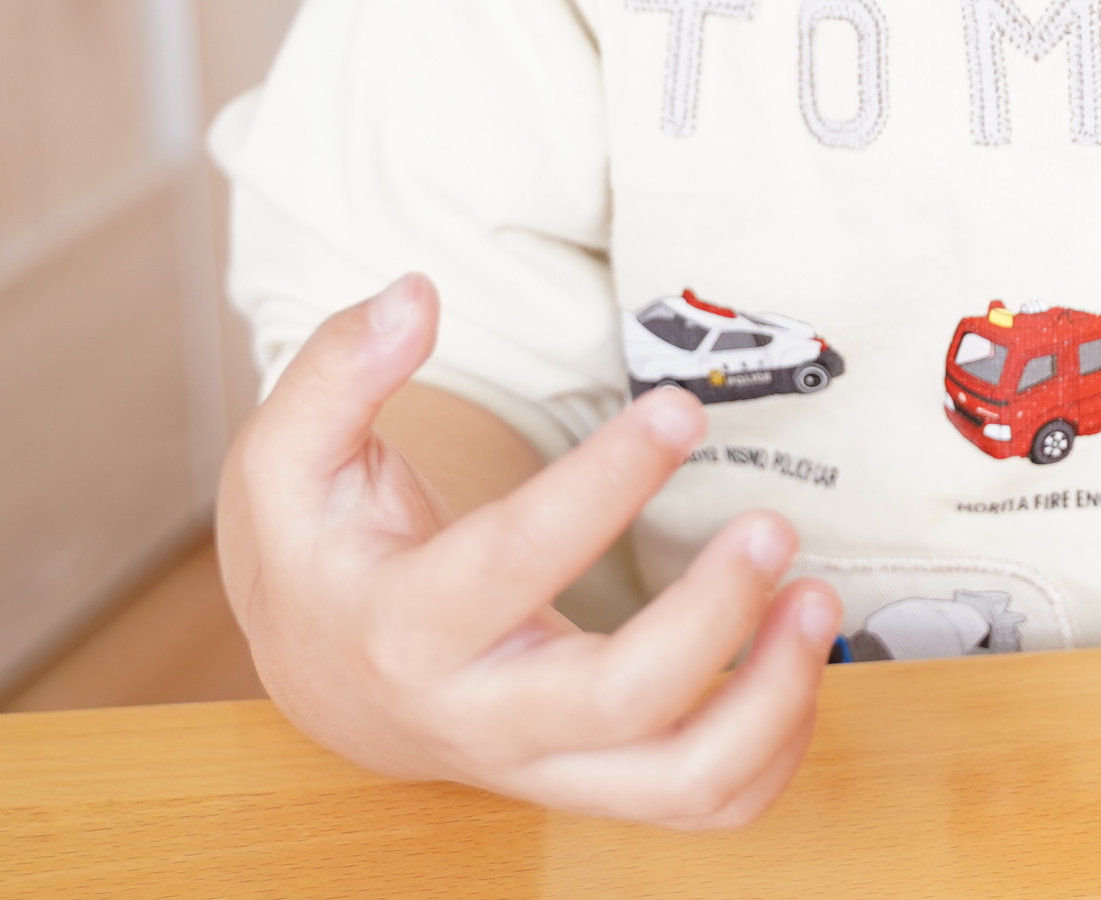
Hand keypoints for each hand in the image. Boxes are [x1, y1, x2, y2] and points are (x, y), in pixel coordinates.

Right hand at [214, 275, 835, 827]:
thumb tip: (414, 296)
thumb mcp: (285, 458)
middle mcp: (476, 715)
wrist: (322, 682)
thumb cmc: (317, 557)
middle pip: (616, 701)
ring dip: (771, 701)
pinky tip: (795, 655)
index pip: (515, 562)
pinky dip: (773, 747)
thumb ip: (337, 369)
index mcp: (399, 628)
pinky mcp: (592, 783)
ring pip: (679, 784)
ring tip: (816, 601)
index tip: (678, 407)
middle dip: (713, 615)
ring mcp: (542, 764)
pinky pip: (704, 805)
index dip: (605, 484)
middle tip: (774, 523)